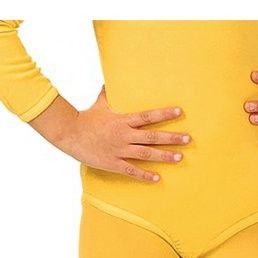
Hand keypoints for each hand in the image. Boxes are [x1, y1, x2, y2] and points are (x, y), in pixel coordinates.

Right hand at [30, 88, 190, 182]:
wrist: (70, 134)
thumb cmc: (86, 118)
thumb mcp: (100, 103)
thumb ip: (109, 93)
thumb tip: (111, 79)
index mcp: (123, 120)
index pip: (149, 116)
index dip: (165, 114)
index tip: (180, 112)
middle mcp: (124, 135)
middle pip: (153, 137)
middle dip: (172, 138)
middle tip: (188, 139)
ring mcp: (119, 150)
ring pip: (146, 154)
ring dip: (164, 156)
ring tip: (180, 158)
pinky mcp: (113, 163)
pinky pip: (131, 171)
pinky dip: (145, 175)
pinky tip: (157, 178)